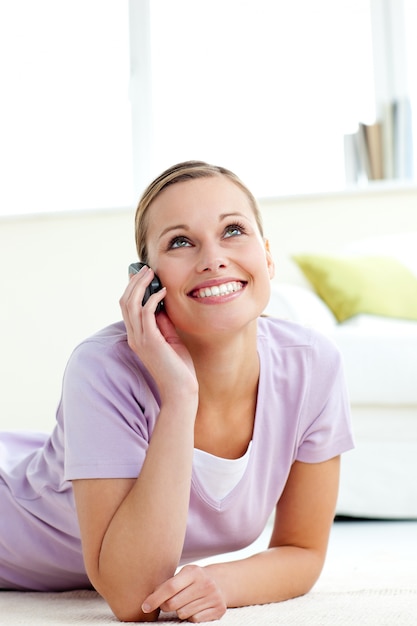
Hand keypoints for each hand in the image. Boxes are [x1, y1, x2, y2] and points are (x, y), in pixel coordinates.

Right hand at [119, 266, 197, 398]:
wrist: (181, 390)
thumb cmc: (178, 367)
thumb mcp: (170, 339)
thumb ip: (163, 323)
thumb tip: (161, 305)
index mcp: (136, 336)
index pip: (126, 307)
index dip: (131, 288)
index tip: (141, 275)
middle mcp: (134, 336)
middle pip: (125, 302)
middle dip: (133, 282)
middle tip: (145, 269)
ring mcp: (140, 339)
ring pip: (131, 304)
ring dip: (140, 285)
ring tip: (151, 273)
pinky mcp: (150, 341)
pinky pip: (146, 312)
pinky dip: (153, 298)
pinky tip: (163, 291)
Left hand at [141, 565, 226, 622]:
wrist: (221, 582)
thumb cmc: (195, 579)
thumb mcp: (184, 574)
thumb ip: (169, 584)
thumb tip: (149, 599)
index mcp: (194, 572)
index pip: (170, 587)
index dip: (155, 598)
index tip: (145, 607)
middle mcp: (205, 583)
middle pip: (174, 603)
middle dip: (165, 606)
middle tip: (166, 603)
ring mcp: (213, 597)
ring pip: (183, 613)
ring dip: (179, 611)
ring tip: (185, 602)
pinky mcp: (218, 610)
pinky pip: (195, 619)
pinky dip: (191, 616)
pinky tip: (196, 607)